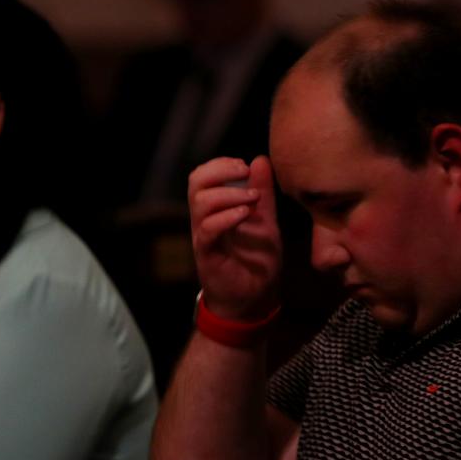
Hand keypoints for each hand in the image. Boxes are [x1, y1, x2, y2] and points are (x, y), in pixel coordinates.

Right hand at [188, 156, 282, 319]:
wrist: (255, 299)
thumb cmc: (256, 261)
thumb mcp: (265, 221)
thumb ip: (263, 193)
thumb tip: (259, 160)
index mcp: (215, 209)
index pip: (203, 176)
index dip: (220, 165)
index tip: (245, 166)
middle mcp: (205, 220)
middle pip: (195, 183)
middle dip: (220, 171)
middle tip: (245, 173)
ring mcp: (204, 238)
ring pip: (200, 203)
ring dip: (228, 194)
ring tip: (252, 199)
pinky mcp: (208, 256)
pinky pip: (208, 230)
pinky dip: (226, 217)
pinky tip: (245, 215)